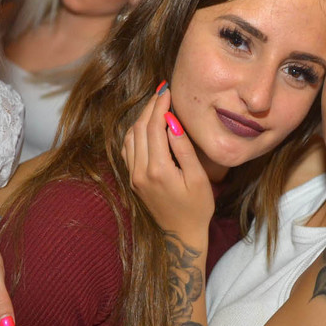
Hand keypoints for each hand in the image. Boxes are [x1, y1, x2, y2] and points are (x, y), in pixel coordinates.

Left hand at [123, 83, 213, 243]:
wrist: (181, 235)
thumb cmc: (197, 207)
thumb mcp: (197, 178)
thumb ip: (183, 148)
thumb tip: (172, 121)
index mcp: (158, 170)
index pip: (154, 127)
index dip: (159, 106)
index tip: (167, 90)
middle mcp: (140, 171)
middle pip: (140, 128)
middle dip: (150, 107)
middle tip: (162, 91)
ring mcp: (134, 176)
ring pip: (130, 137)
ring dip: (141, 118)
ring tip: (156, 104)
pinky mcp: (133, 179)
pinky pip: (128, 149)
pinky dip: (135, 132)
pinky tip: (147, 125)